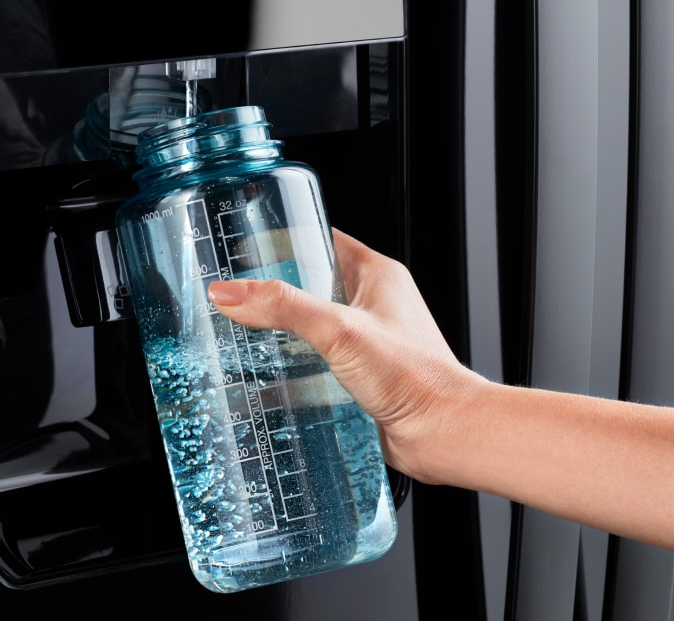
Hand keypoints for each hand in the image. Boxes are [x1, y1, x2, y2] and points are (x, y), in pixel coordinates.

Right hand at [206, 229, 485, 481]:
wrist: (442, 432)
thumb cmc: (414, 376)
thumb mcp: (340, 330)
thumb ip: (283, 308)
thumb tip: (231, 292)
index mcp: (378, 275)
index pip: (324, 240)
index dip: (286, 241)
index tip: (249, 247)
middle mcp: (375, 304)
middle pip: (313, 286)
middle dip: (276, 292)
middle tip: (238, 297)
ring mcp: (369, 341)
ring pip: (314, 326)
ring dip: (283, 332)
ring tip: (244, 335)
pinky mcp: (362, 376)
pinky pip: (321, 362)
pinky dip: (295, 366)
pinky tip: (269, 376)